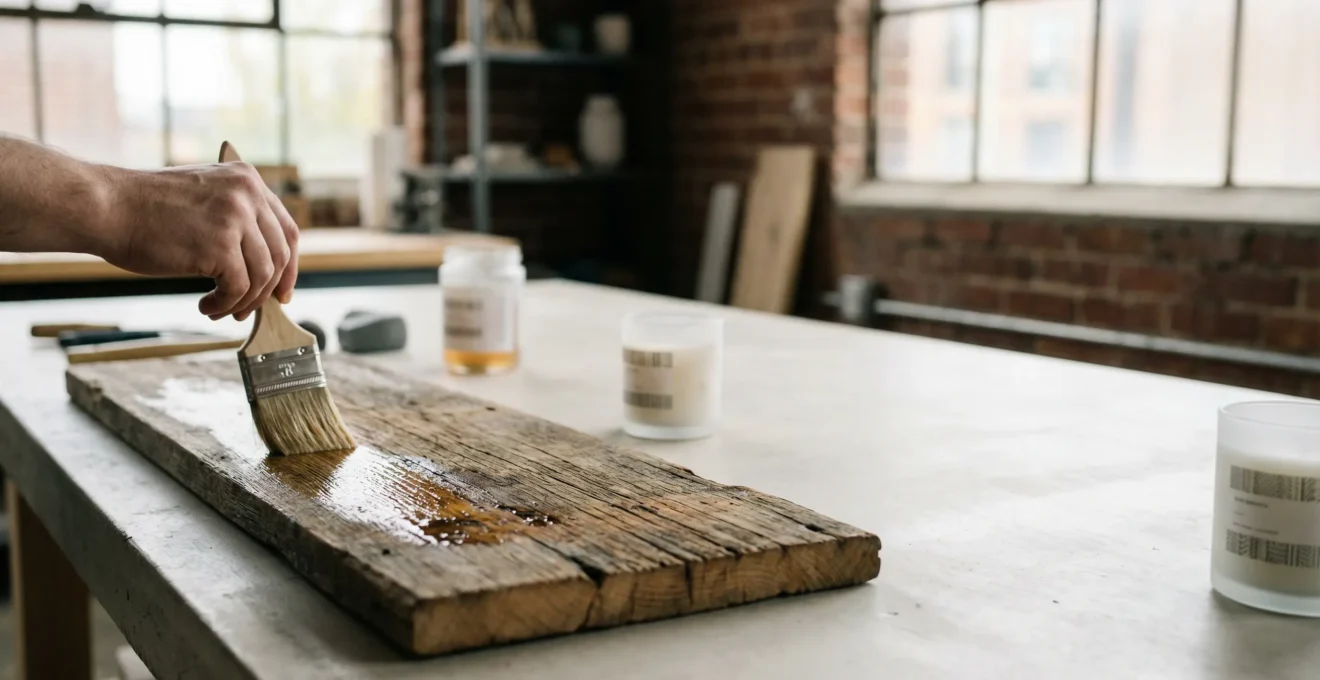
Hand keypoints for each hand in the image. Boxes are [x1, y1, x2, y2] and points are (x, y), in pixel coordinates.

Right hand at [100, 161, 299, 320]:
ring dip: (243, 301)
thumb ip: (237, 219)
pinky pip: (238, 288)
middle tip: (248, 310)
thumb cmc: (145, 209)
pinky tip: (206, 307)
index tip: (283, 292)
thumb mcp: (204, 198)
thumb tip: (264, 266)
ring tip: (220, 310)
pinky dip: (225, 304)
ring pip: (262, 275)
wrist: (106, 207)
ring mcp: (235, 218)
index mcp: (247, 179)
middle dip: (268, 290)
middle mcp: (247, 194)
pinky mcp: (220, 245)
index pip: (286, 229)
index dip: (289, 266)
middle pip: (280, 254)